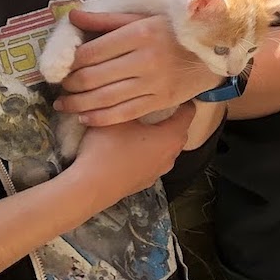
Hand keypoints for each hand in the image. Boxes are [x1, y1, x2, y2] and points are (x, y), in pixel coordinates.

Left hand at [53, 11, 221, 124]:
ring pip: (104, 98)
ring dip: (78, 104)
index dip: (71, 61)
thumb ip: (107, 20)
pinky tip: (85, 118)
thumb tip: (73, 16)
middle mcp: (146, 59)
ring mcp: (154, 83)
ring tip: (63, 104)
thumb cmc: (174, 33)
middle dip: (70, 84)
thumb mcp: (144, 18)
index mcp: (140, 33)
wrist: (215, 53)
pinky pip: (123, 114)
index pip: (92, 51)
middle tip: (60, 86)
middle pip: (93, 77)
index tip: (62, 66)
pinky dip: (99, 118)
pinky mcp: (160, 101)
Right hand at [67, 103, 194, 208]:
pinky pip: (153, 162)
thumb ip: (130, 103)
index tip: (174, 92)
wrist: (91, 187)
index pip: (188, 113)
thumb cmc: (107, 149)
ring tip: (144, 127)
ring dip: (159, 137)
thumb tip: (133, 93)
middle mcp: (171, 155)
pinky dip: (148, 153)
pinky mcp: (146, 182)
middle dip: (172, 118)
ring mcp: (159, 171)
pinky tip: (132, 149)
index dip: (183, 100)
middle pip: (179, 131)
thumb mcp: (117, 117)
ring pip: (166, 148)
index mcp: (170, 136)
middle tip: (159, 107)